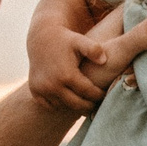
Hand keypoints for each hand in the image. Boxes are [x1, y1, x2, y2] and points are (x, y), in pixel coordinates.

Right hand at [28, 8, 146, 112]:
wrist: (38, 37)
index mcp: (67, 76)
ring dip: (77, 105)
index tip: (110, 93)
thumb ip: (94, 48)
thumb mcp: (82, 41)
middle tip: (102, 99)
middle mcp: (53, 87)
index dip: (103, 96)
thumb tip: (105, 55)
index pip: (92, 96)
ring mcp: (42, 92)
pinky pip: (53, 106)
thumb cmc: (66, 38)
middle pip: (80, 105)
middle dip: (91, 103)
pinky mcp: (36, 95)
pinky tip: (70, 96)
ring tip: (88, 100)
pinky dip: (62, 103)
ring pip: (66, 107)